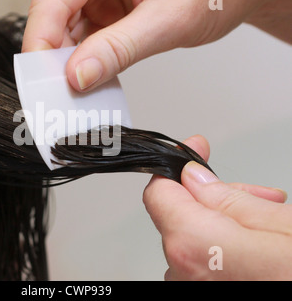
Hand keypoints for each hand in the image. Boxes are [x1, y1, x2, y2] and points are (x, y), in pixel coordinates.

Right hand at [23, 0, 290, 91]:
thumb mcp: (169, 19)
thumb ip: (120, 48)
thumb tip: (79, 76)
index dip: (41, 40)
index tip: (42, 78)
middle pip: (54, 17)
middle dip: (52, 59)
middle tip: (56, 94)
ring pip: (66, 32)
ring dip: (67, 65)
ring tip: (74, 93)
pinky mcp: (108, 15)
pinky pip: (85, 41)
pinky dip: (85, 65)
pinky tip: (90, 82)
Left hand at [143, 135, 290, 279]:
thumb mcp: (285, 227)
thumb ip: (230, 199)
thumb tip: (195, 179)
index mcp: (194, 245)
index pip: (159, 194)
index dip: (176, 168)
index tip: (194, 153)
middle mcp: (183, 274)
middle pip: (180, 218)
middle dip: (216, 199)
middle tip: (260, 196)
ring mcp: (192, 291)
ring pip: (195, 242)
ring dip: (225, 226)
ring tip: (271, 227)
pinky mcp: (205, 296)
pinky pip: (204, 268)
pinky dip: (225, 253)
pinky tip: (259, 252)